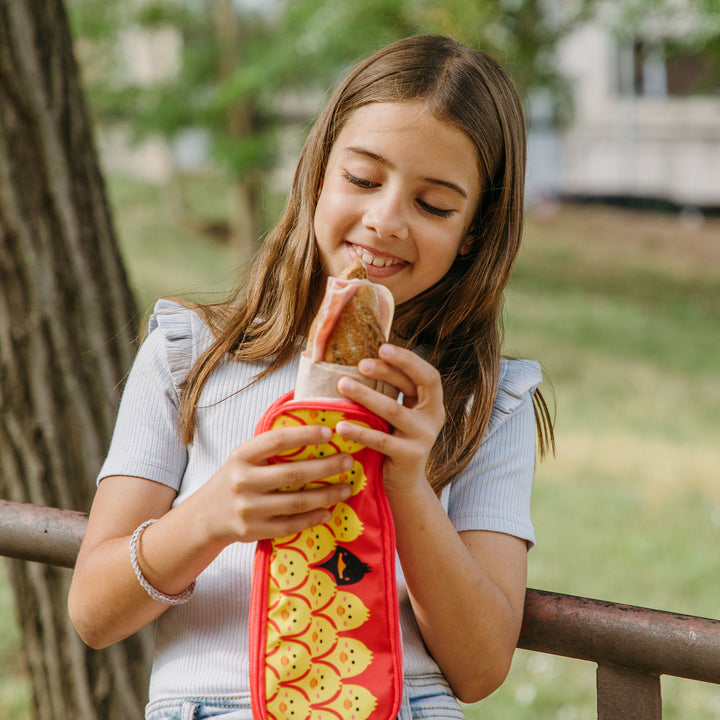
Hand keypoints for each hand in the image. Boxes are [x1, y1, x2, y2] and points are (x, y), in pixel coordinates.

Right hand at [200, 424, 353, 543]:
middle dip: (326, 467)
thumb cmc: (236, 479)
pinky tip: (329, 511)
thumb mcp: (244, 457)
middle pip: (293, 473)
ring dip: (326, 495)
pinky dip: (313, 518)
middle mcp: (243, 481)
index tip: (330, 432)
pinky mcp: (255, 531)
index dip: (305, 435)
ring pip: (297, 502)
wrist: (207, 515)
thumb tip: (316, 433)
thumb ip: (271, 448)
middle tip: (348, 461)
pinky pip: (291, 525)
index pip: (277, 440)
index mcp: (241, 456)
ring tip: (346, 488)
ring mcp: (248, 508)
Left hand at [335, 344, 444, 494]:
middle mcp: (433, 417)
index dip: (408, 359)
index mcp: (431, 403)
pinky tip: (341, 426)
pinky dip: (360, 431)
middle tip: (360, 364)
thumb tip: (358, 360)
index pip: (427, 374)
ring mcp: (424, 437)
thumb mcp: (396, 415)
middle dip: (386, 371)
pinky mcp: (410, 456)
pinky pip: (381, 439)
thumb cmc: (393, 441)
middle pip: (414, 386)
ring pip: (394, 410)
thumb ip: (389, 392)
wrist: (402, 484)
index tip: (382, 347)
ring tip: (342, 385)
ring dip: (366, 395)